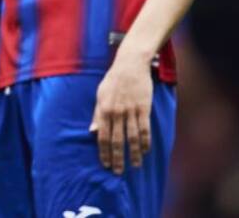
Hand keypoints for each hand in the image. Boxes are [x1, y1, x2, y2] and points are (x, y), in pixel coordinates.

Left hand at [90, 54, 153, 174]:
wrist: (130, 65)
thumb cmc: (112, 81)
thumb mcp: (99, 95)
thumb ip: (97, 114)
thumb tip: (92, 131)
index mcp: (103, 109)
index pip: (102, 136)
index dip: (103, 152)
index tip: (105, 164)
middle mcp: (116, 112)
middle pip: (116, 140)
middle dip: (117, 158)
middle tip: (118, 172)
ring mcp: (131, 111)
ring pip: (132, 138)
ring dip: (133, 154)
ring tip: (134, 166)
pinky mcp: (143, 108)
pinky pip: (145, 129)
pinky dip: (145, 142)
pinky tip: (145, 151)